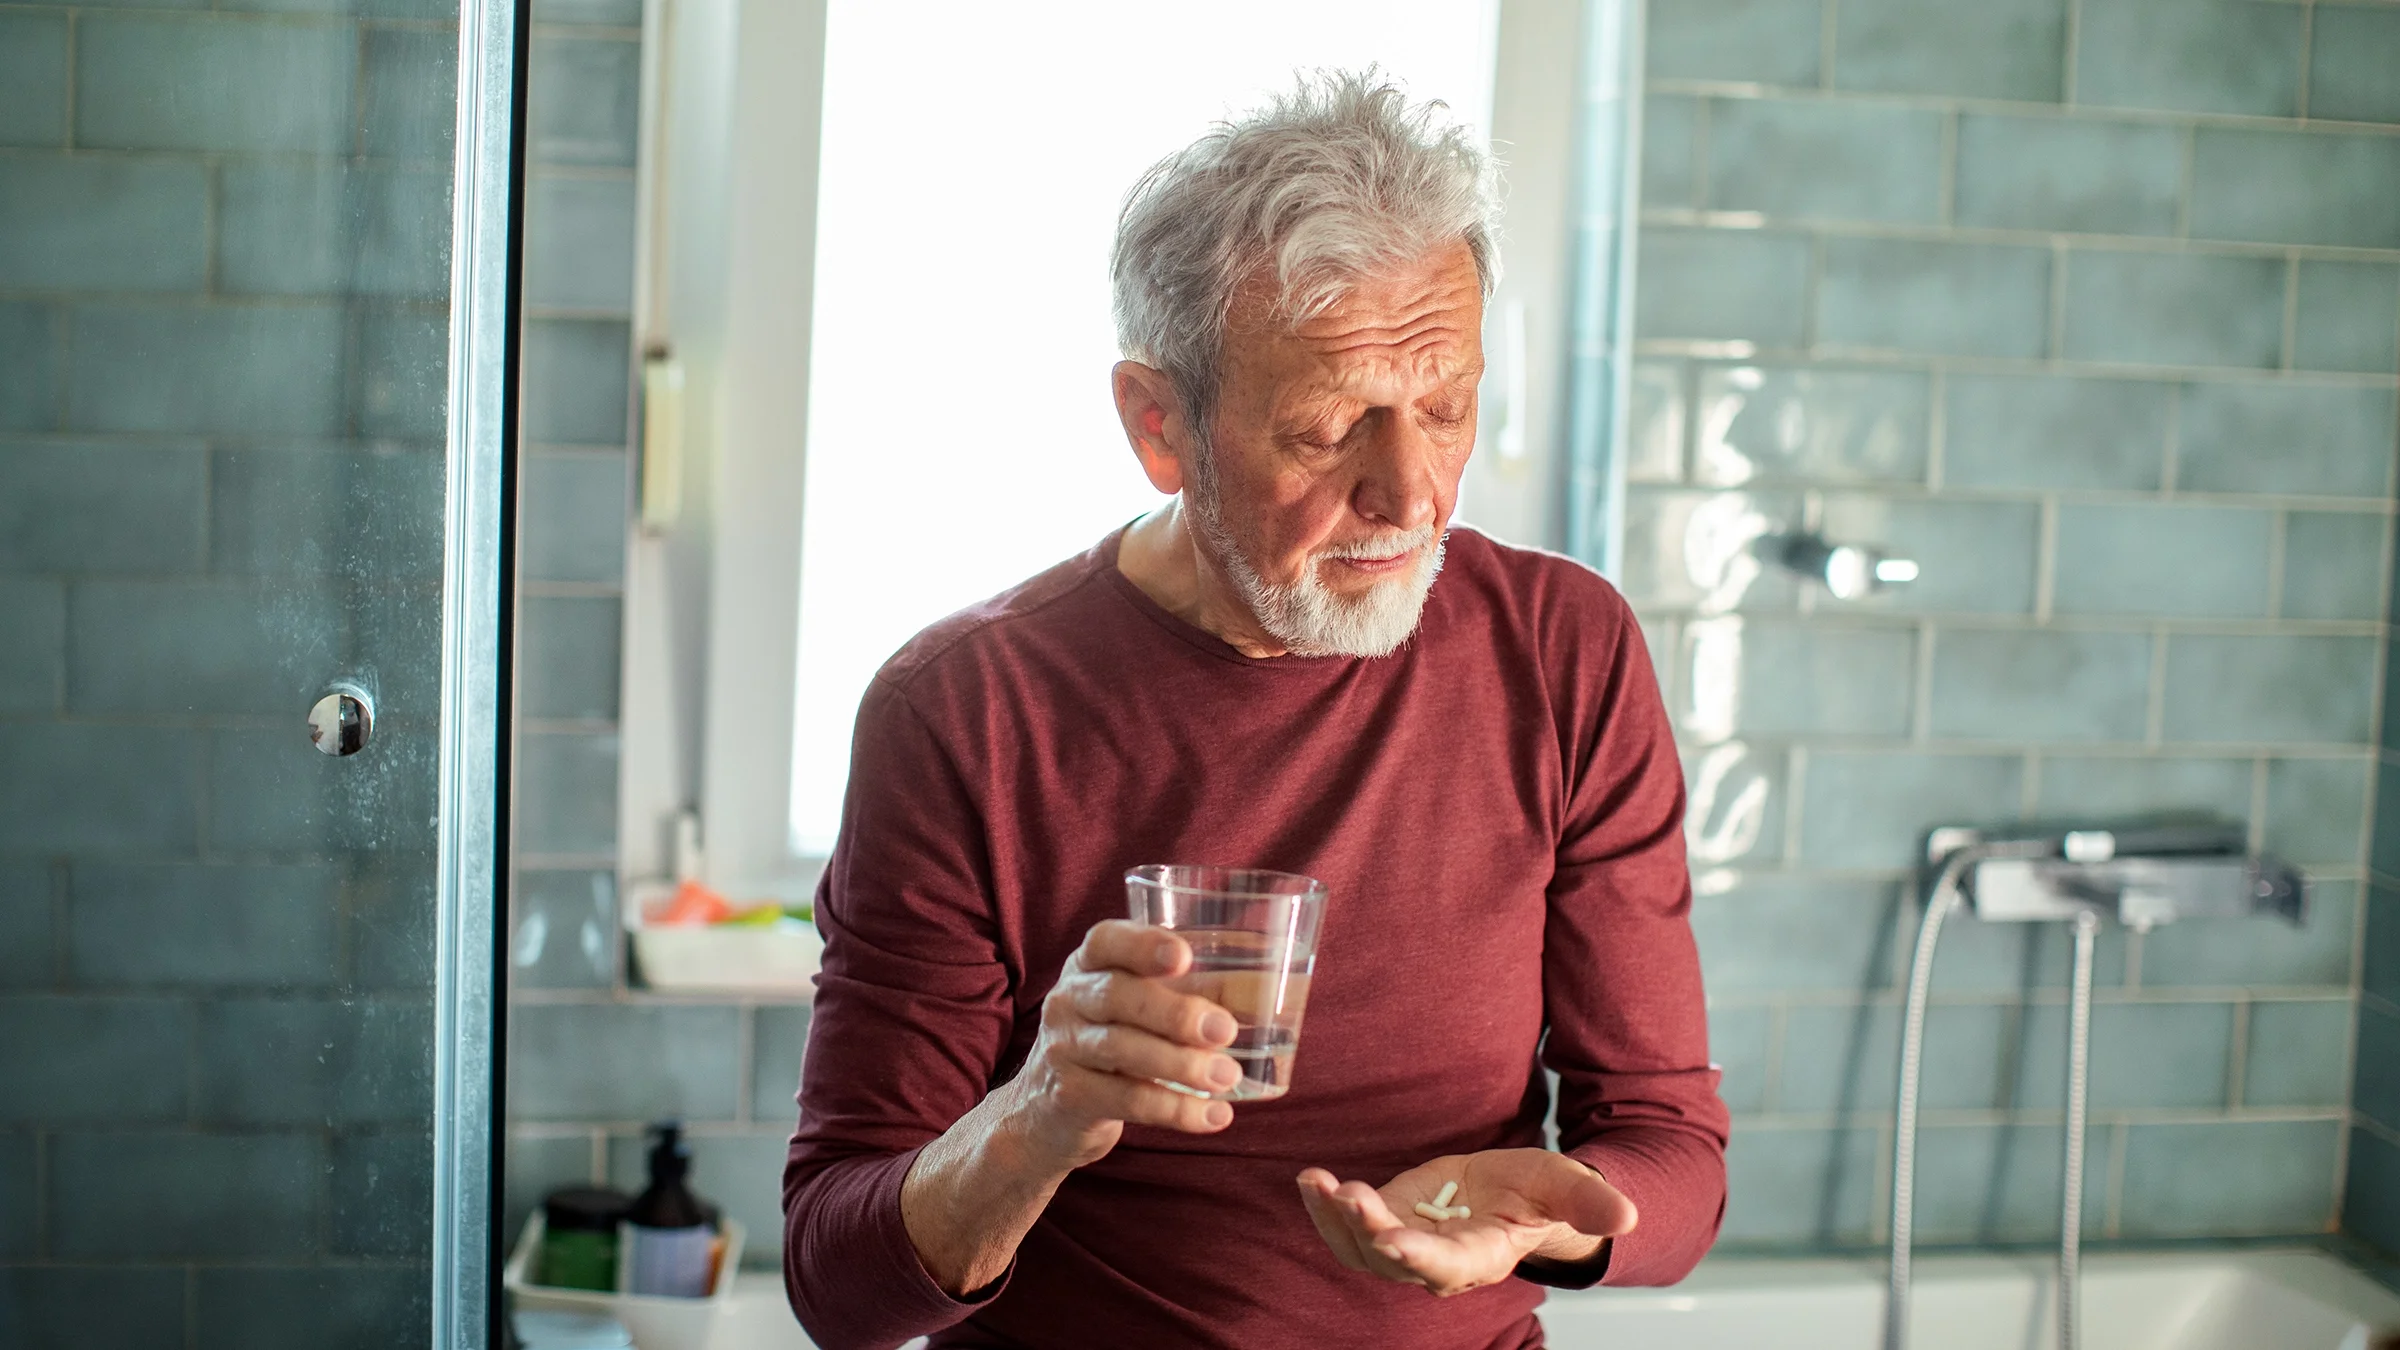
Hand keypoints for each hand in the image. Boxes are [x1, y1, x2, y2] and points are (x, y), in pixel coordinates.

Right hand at [999, 919, 1244, 1170]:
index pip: (1105, 942)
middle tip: (1224, 1030)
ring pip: (1121, 1050)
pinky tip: (1214, 1116)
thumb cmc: (1112, 1044)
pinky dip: (1176, 1109)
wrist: (1044, 1113)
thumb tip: (1263, 993)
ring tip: (1228, 1077)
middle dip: (1174, 1012)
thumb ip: (1195, 995)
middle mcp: (1068, 1000)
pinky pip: (1126, 1100)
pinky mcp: (1070, 1097)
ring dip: (1181, 1064)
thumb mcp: (1140, 1011)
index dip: (1143, 945)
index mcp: (1088, 966)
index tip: (1184, 957)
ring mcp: (1064, 1049)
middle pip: (1117, 996)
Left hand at [1296, 1149, 1636, 1296]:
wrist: (1512, 1196)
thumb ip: (1589, 1202)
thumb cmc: (1539, 1194)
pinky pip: (1346, 1228)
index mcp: (1481, 1256)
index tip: (1391, 1238)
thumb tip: (1628, 1216)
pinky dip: (1324, 1208)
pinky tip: (1310, 1180)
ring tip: (1318, 1184)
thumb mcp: (1565, 1188)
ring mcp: (1406, 1244)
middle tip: (1349, 1196)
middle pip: (1394, 1261)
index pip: (1446, 1266)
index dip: (1417, 1255)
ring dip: (1334, 1222)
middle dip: (1368, 1232)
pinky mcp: (1385, 1220)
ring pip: (1359, 1251)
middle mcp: (1437, 1261)